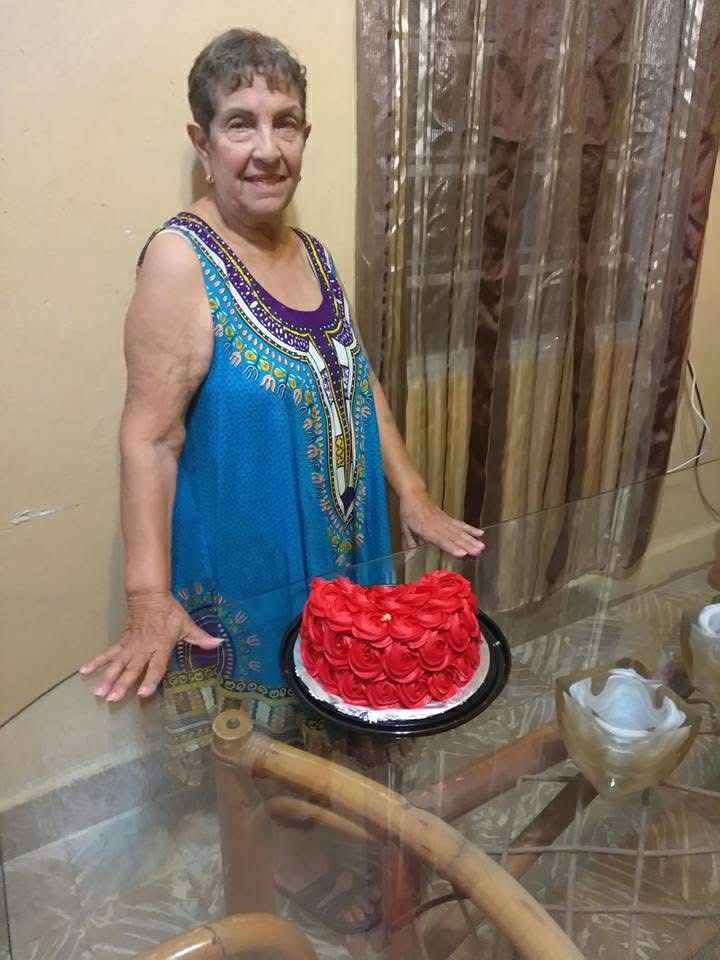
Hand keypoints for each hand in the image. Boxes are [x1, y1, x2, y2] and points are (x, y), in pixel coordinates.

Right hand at [79, 591, 219, 701]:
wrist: (149, 595)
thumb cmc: (170, 612)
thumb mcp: (187, 624)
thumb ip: (200, 637)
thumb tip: (219, 643)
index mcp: (161, 645)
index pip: (156, 665)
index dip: (150, 679)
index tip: (143, 693)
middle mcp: (144, 647)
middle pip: (133, 668)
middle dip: (123, 684)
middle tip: (113, 698)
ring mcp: (131, 645)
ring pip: (118, 663)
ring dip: (108, 678)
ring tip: (99, 693)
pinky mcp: (122, 641)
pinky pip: (108, 652)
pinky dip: (96, 661)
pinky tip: (84, 671)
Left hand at [399, 490, 484, 557]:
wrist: (414, 494)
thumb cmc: (408, 511)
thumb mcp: (404, 526)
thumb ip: (409, 540)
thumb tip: (410, 554)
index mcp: (426, 529)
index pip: (440, 540)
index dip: (452, 547)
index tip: (462, 553)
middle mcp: (438, 525)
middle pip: (454, 537)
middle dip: (467, 545)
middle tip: (478, 552)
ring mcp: (445, 521)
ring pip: (460, 531)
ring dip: (472, 540)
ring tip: (482, 546)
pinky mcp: (448, 518)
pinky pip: (461, 524)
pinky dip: (471, 529)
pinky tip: (480, 533)